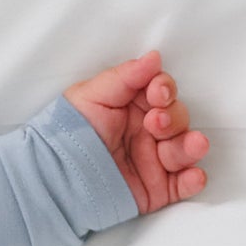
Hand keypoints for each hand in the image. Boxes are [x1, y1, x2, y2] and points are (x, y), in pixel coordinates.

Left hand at [63, 48, 208, 215]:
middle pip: (178, 118)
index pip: (162, 93)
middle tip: (155, 123)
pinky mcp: (155, 188)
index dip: (165, 90)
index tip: (157, 93)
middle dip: (174, 118)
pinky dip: (192, 180)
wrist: (53, 178)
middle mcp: (146, 133)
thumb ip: (123, 77)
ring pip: (186, 149)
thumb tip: (153, 57)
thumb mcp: (90, 97)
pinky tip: (192, 176)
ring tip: (191, 145)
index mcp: (133, 108)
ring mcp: (152, 161)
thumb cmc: (67, 133)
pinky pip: (182, 184)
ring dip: (192, 145)